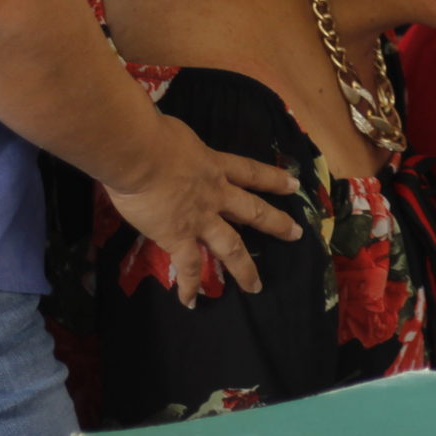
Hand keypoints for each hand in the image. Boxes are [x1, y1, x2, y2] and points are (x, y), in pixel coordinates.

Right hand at [101, 114, 304, 307]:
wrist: (140, 153)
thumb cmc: (153, 135)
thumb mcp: (175, 135)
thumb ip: (178, 146)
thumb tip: (165, 141)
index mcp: (214, 164)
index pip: (250, 171)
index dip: (272, 178)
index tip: (293, 184)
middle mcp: (215, 193)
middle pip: (253, 211)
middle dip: (275, 223)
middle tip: (295, 234)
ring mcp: (200, 218)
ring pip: (231, 246)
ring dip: (244, 268)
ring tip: (256, 285)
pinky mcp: (178, 236)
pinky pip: (189, 266)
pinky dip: (190, 285)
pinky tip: (192, 301)